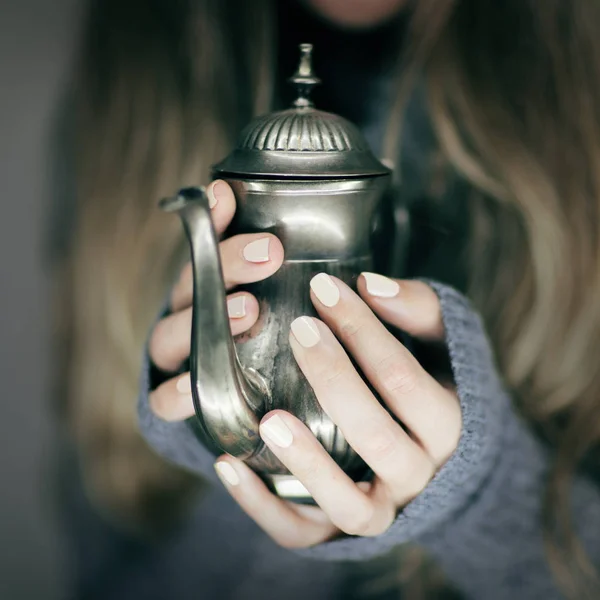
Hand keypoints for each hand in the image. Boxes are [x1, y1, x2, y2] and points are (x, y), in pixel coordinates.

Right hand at [148, 179, 283, 416]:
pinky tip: (195, 387)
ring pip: (175, 333)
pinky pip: (164, 397)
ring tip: (250, 309)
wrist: (220, 400)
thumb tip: (288, 226)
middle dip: (229, 264)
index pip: (205, 247)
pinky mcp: (166, 398)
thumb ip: (268, 271)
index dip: (212, 220)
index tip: (227, 196)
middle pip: (195, 284)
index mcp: (205, 287)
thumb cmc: (243, 341)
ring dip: (211, 320)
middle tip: (269, 252)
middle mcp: (185, 314)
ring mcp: (174, 356)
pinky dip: (177, 391)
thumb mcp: (261, 302)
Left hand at [212, 275, 460, 547]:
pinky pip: (301, 533)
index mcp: (445, 426)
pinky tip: (228, 464)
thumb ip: (417, 310)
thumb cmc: (426, 383)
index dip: (364, 331)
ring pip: (347, 503)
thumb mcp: (437, 342)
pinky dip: (262, 506)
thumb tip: (372, 284)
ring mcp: (378, 509)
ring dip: (306, 461)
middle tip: (300, 330)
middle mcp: (416, 475)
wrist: (432, 453)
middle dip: (334, 379)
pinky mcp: (337, 532)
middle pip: (376, 437)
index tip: (323, 288)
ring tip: (269, 419)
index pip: (404, 379)